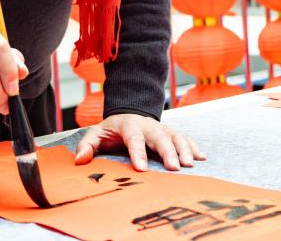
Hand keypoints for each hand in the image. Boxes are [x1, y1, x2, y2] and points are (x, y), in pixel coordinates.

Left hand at [74, 114, 205, 171]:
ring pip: (175, 135)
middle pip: (159, 137)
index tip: (141, 169)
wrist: (127, 111)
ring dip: (184, 149)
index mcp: (128, 126)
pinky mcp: (171, 132)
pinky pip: (184, 137)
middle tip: (174, 168)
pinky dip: (193, 146)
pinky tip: (201, 157)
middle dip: (168, 152)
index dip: (138, 153)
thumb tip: (79, 161)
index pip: (133, 138)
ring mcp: (161, 127)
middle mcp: (147, 125)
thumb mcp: (95, 134)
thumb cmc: (111, 129)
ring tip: (191, 164)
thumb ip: (87, 146)